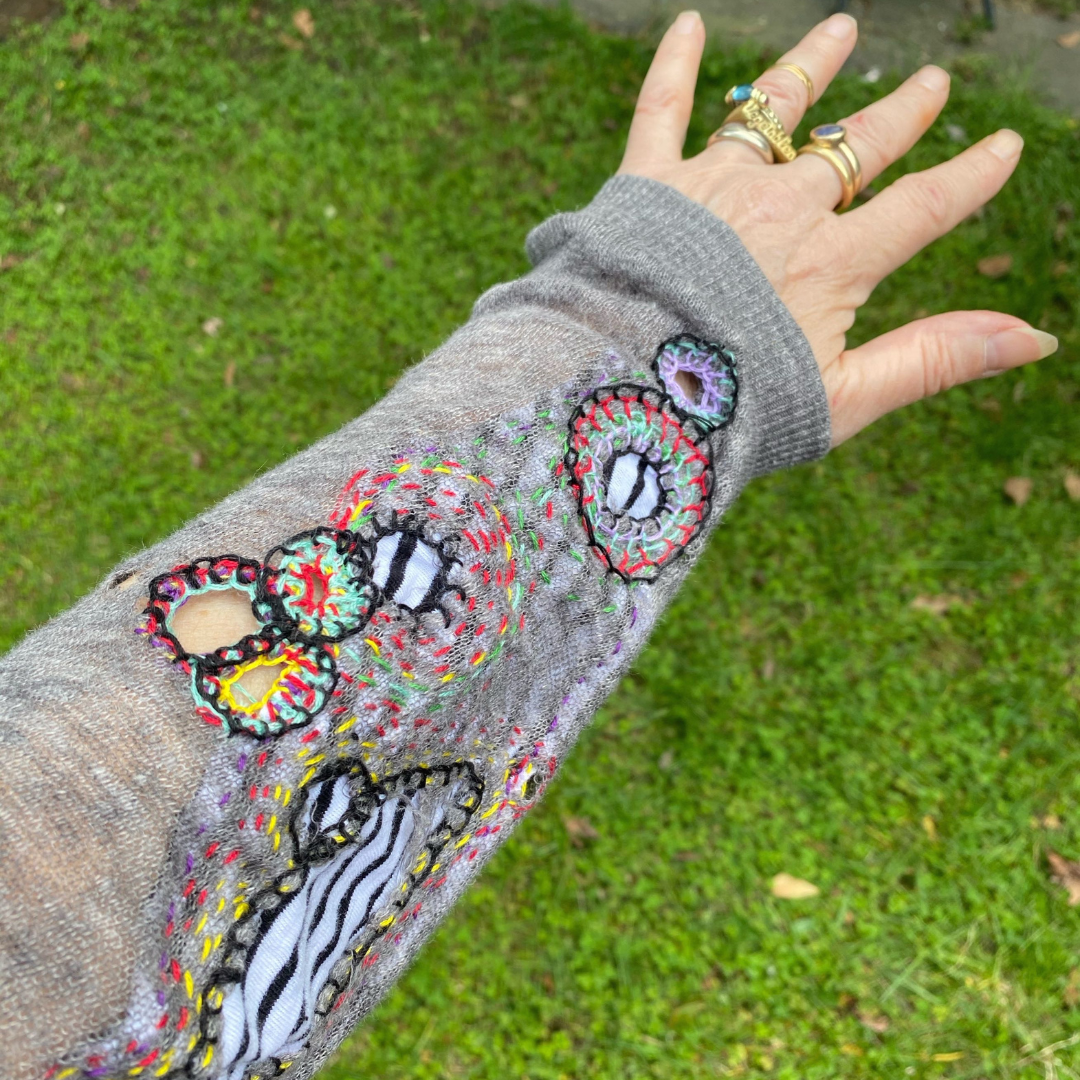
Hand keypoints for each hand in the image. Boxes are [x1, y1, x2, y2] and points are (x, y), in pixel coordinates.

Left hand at [618, 11, 1058, 445]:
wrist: (623, 390)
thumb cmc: (733, 409)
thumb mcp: (846, 397)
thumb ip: (934, 359)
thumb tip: (1033, 338)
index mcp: (833, 263)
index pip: (920, 209)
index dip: (968, 179)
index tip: (1003, 146)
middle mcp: (781, 210)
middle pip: (855, 150)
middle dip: (900, 116)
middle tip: (933, 84)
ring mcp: (714, 188)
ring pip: (774, 113)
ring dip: (810, 69)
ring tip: (841, 30)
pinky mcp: (647, 183)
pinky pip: (661, 110)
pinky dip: (675, 65)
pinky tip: (688, 23)